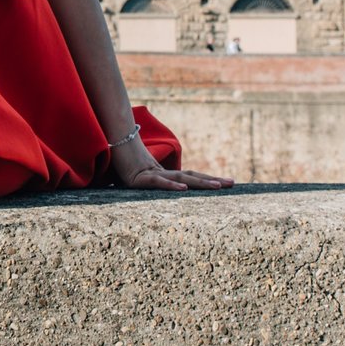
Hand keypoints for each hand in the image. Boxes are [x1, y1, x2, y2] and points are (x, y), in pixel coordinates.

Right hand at [110, 133, 234, 192]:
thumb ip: (157, 185)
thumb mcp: (147, 181)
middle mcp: (166, 174)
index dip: (210, 180)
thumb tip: (170, 191)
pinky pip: (160, 183)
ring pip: (183, 179)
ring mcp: (156, 176)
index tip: (229, 182)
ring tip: (217, 186)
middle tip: (233, 183)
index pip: (194, 177)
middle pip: (194, 177)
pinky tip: (184, 189)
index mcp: (169, 176)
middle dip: (214, 181)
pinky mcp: (143, 180)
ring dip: (201, 182)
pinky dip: (172, 186)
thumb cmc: (127, 169)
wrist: (112, 154)